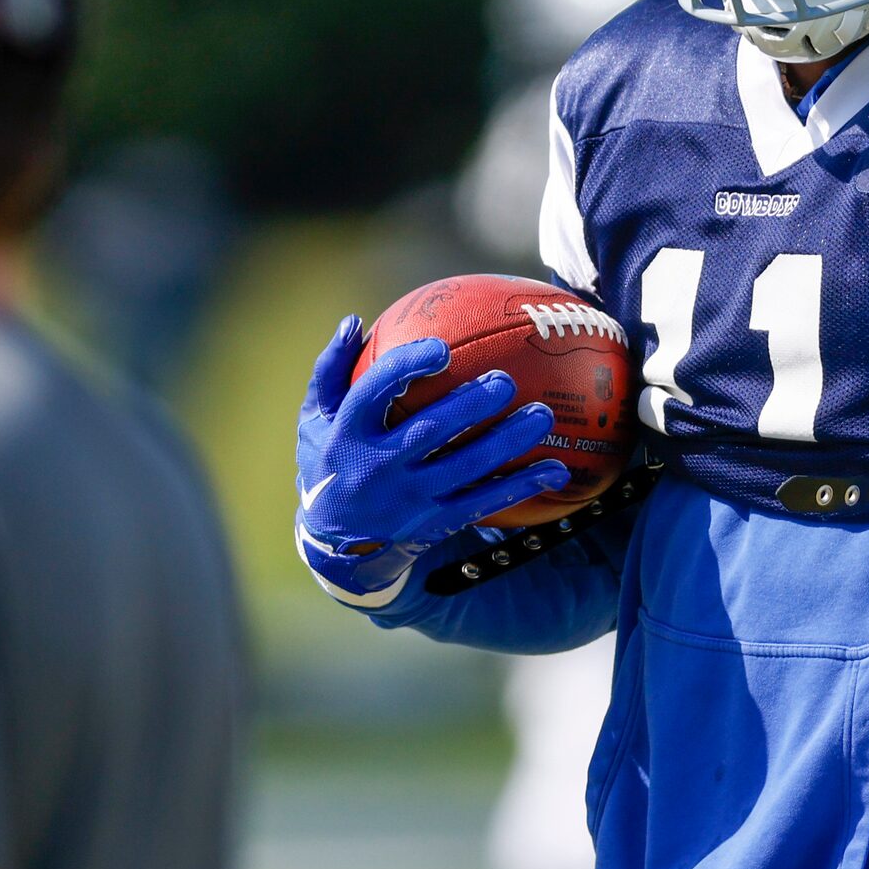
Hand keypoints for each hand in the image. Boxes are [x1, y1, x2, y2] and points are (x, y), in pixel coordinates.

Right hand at [293, 315, 566, 597]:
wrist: (334, 545)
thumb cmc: (328, 463)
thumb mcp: (314, 420)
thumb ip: (331, 370)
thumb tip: (354, 322)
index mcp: (348, 432)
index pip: (376, 392)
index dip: (408, 367)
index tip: (442, 349)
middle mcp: (377, 467)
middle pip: (430, 431)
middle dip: (471, 405)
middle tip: (506, 381)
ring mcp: (408, 499)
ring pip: (466, 468)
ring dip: (507, 442)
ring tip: (542, 415)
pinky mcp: (433, 524)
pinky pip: (483, 503)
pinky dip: (521, 486)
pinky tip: (555, 470)